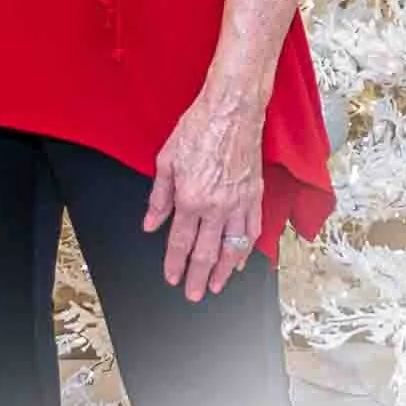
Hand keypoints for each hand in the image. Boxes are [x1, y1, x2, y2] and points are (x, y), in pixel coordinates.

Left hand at [143, 87, 263, 301]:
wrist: (231, 110)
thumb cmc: (198, 128)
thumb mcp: (166, 159)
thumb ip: (159, 197)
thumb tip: (151, 223)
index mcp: (190, 197)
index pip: (179, 241)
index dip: (174, 262)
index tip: (171, 278)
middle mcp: (215, 207)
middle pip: (206, 252)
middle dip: (198, 277)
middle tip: (193, 295)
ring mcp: (238, 203)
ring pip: (232, 248)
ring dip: (224, 272)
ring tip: (216, 287)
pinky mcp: (255, 196)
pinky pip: (252, 231)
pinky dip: (247, 250)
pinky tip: (242, 261)